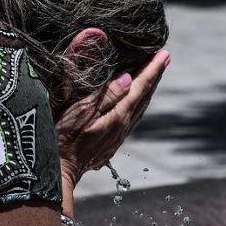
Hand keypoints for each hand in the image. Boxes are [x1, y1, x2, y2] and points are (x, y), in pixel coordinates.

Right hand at [55, 50, 169, 186]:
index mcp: (119, 115)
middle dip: (155, 75)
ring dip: (149, 88)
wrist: (60, 172)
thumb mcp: (82, 113)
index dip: (152, 69)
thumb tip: (128, 78)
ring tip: (155, 74)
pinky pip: (133, 116)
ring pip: (141, 106)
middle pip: (145, 95)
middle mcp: (124, 125)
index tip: (164, 54)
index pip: (140, 86)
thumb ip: (107, 96)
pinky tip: (137, 100)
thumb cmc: (64, 140)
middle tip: (165, 58)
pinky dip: (140, 102)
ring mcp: (119, 135)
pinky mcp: (112, 141)